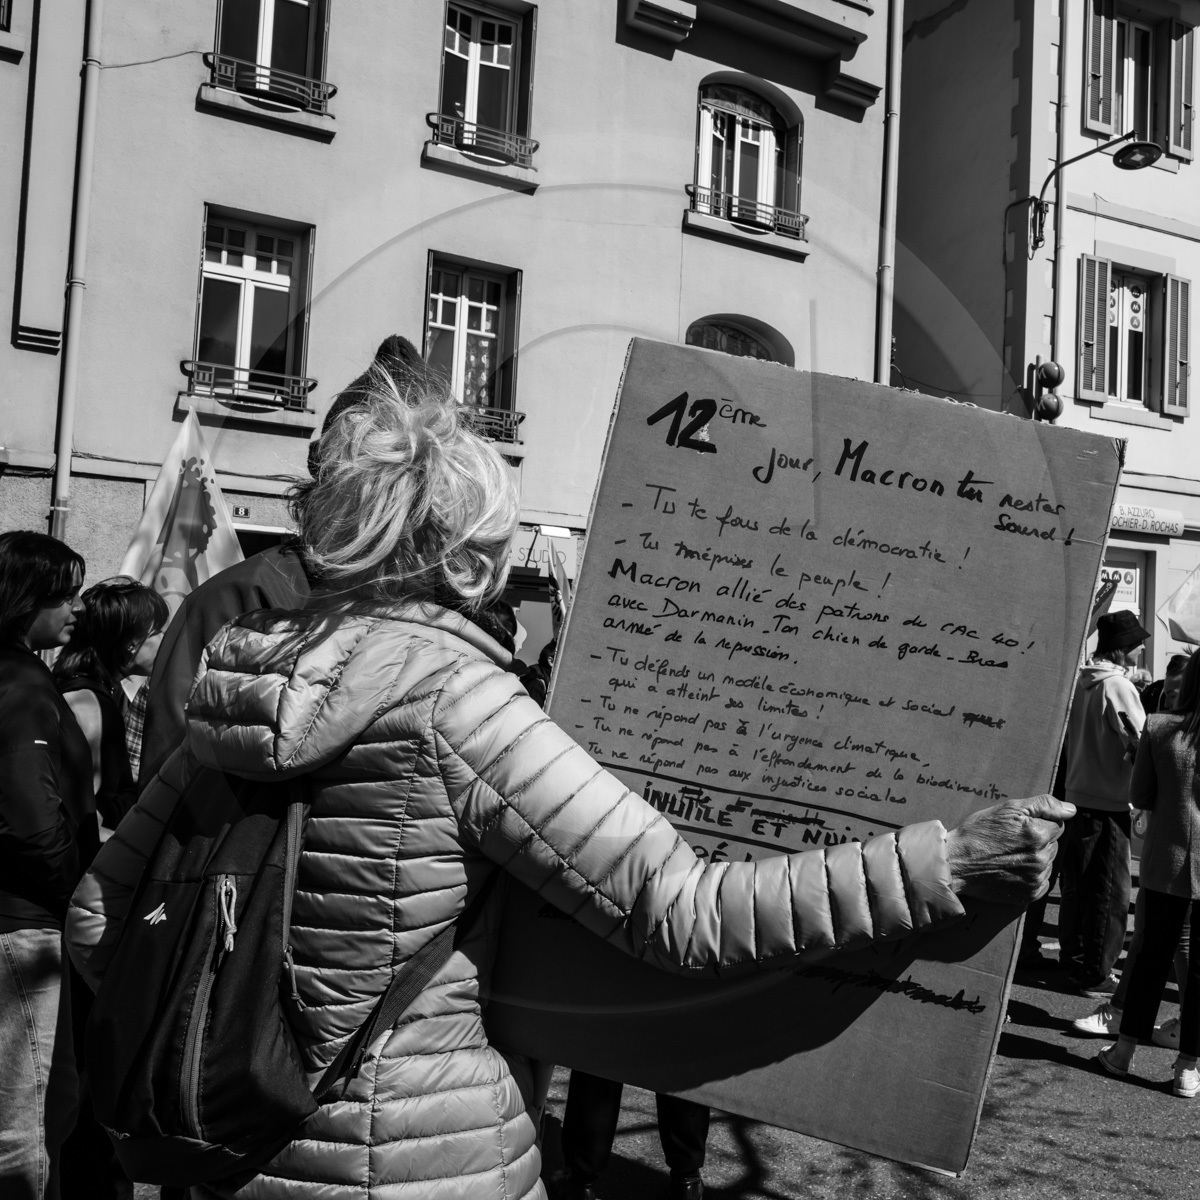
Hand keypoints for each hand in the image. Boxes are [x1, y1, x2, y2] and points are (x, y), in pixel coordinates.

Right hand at [945, 795, 1074, 905]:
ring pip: (1047, 861)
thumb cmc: (977, 833)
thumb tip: (1071, 810)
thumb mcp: (1006, 809)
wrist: (955, 863)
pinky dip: (1031, 875)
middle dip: (1037, 839)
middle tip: (1010, 840)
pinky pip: (1042, 880)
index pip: (1057, 825)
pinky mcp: (1030, 894)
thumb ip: (1043, 804)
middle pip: (1053, 843)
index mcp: (1038, 834)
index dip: (1037, 822)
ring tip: (1008, 855)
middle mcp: (1041, 858)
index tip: (1017, 827)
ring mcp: (1036, 878)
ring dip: (1035, 857)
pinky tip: (1012, 869)